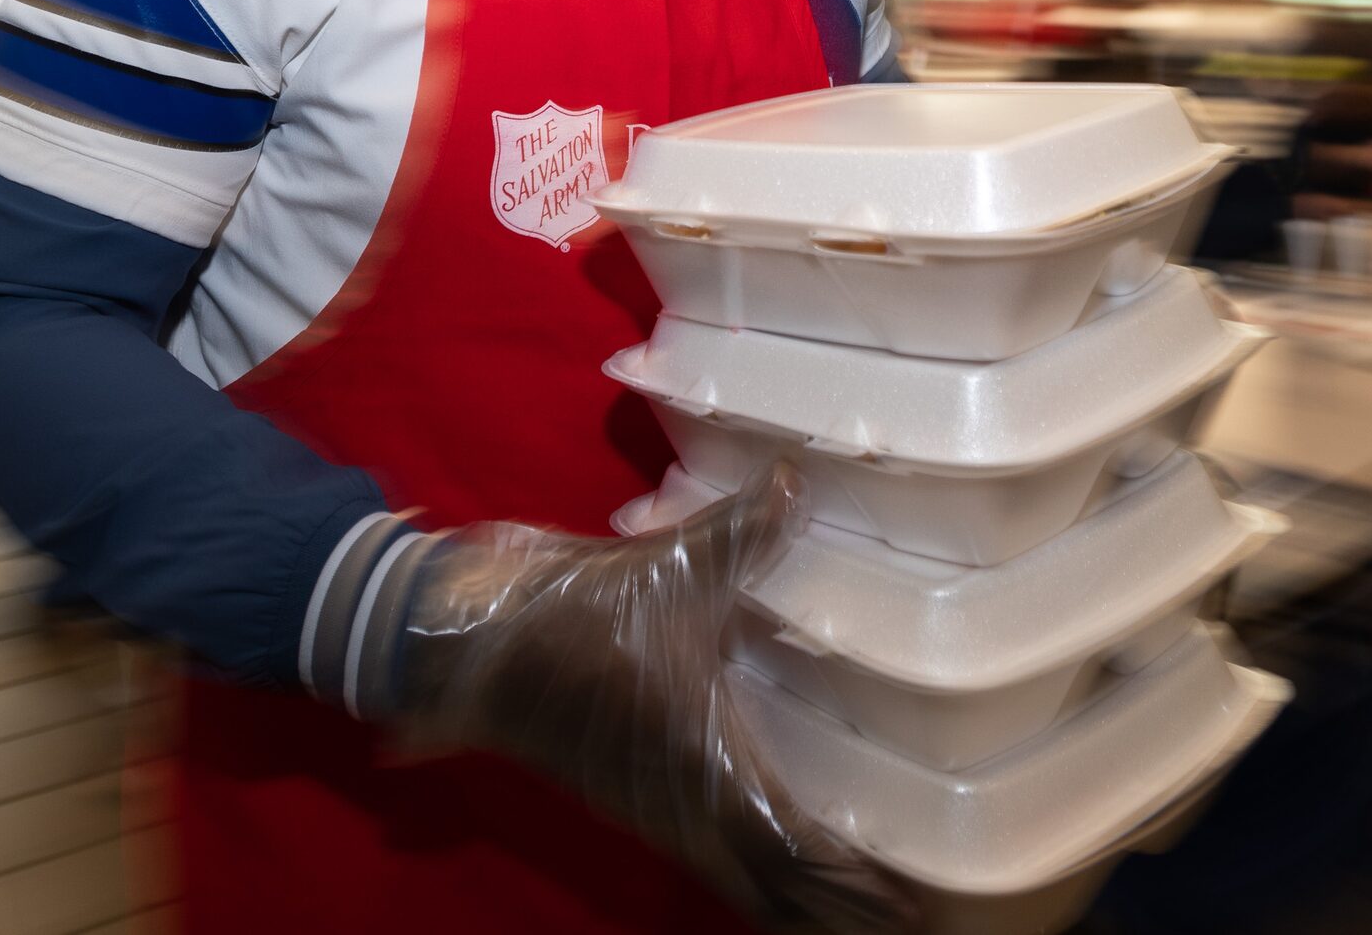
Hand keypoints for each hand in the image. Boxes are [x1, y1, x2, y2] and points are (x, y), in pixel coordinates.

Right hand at [395, 465, 916, 933]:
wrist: (465, 639)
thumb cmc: (572, 613)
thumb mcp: (667, 564)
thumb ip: (744, 528)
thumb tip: (799, 481)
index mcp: (703, 763)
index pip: (793, 847)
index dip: (850, 882)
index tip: (907, 902)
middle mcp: (682, 801)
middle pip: (771, 885)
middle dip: (834, 906)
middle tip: (902, 915)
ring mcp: (652, 801)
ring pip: (735, 871)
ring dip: (793, 891)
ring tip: (860, 898)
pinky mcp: (628, 788)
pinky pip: (707, 847)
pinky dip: (752, 862)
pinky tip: (778, 844)